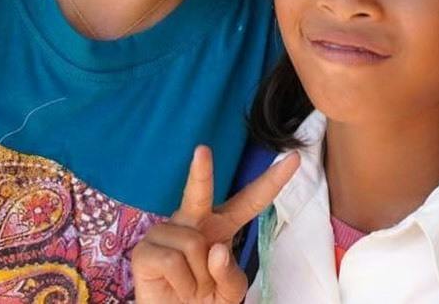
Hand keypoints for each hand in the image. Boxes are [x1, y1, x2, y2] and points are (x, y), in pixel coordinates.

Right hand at [132, 145, 299, 303]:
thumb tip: (214, 249)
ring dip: (199, 277)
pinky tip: (175, 285)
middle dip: (200, 172)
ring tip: (190, 286)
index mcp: (220, 228)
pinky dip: (182, 282)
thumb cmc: (203, 301)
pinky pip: (173, 261)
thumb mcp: (230, 291)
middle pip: (199, 193)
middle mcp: (192, 223)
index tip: (294, 160)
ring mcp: (165, 233)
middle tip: (202, 150)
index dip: (271, 182)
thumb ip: (231, 274)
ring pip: (194, 246)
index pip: (249, 202)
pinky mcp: (145, 250)